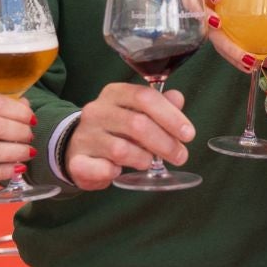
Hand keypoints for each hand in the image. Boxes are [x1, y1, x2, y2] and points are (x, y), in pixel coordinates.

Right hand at [65, 83, 193, 189]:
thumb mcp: (136, 111)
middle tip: (180, 156)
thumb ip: (159, 105)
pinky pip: (101, 169)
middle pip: (137, 124)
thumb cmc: (115, 128)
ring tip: (148, 162)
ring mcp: (85, 136)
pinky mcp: (77, 161)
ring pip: (121, 149)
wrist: (77, 146)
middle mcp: (97, 111)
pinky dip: (114, 172)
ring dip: (143, 159)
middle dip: (165, 143)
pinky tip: (119, 171)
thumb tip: (178, 99)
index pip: (144, 97)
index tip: (188, 134)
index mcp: (114, 93)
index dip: (171, 116)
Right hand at [189, 0, 266, 80]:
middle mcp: (220, 5)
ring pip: (210, 34)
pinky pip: (222, 52)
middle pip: (198, 6)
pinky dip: (234, 59)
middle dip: (204, 15)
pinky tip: (248, 65)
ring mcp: (219, 27)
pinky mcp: (224, 46)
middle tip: (217, 24)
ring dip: (224, 46)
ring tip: (245, 57)